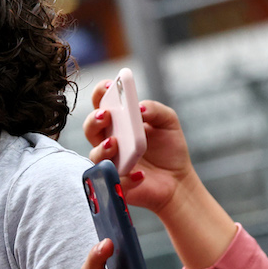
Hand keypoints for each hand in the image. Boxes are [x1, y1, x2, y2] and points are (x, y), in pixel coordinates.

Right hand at [82, 81, 193, 214]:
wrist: (177, 181)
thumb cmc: (168, 149)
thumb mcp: (168, 123)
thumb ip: (155, 110)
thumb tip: (139, 107)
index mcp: (117, 122)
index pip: (101, 103)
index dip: (101, 93)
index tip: (109, 85)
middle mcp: (107, 140)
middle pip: (90, 128)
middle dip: (94, 120)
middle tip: (106, 115)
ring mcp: (109, 162)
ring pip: (94, 155)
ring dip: (103, 148)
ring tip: (115, 143)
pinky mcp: (115, 183)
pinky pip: (114, 180)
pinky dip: (127, 178)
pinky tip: (140, 175)